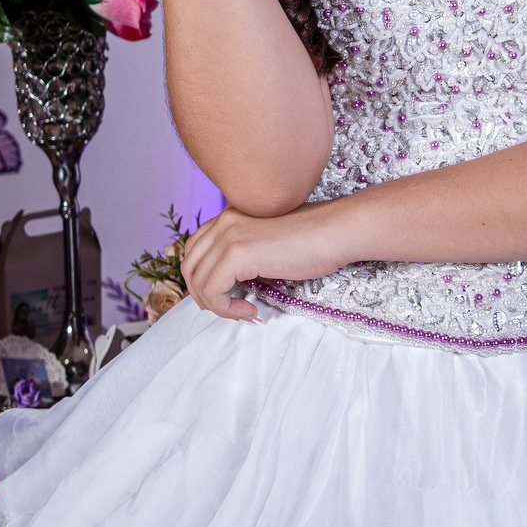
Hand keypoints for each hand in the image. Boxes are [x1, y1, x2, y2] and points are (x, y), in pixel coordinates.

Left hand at [181, 201, 345, 322]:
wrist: (337, 231)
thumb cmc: (315, 240)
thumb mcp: (269, 242)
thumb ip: (246, 253)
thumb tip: (230, 283)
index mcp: (231, 214)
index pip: (196, 249)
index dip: (204, 278)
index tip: (227, 296)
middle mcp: (224, 220)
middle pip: (189, 265)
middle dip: (202, 294)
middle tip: (229, 309)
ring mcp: (229, 235)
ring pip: (197, 281)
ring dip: (216, 306)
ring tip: (243, 312)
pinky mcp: (237, 254)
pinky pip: (212, 291)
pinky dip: (225, 309)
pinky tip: (250, 311)